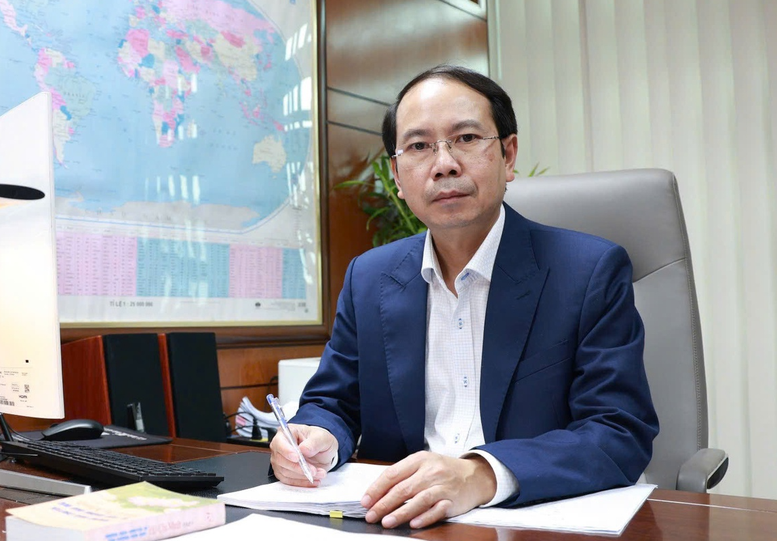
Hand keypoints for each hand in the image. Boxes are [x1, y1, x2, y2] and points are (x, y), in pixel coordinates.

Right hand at [269, 423, 337, 486]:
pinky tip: (313, 480)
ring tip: (319, 474)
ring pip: (285, 472)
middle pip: (281, 460)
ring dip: (303, 476)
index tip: (297, 458)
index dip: (287, 451)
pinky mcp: (283, 472)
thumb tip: (303, 449)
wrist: (323, 452)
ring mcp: (279, 460)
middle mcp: (280, 447)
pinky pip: (289, 481)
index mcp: (286, 433)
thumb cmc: (319, 440)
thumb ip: (314, 442)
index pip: (280, 442)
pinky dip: (302, 482)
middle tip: (314, 470)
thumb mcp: (322, 437)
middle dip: (299, 468)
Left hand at [361, 451, 496, 528]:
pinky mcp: (452, 501)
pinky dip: (424, 517)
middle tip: (371, 515)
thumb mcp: (423, 464)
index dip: (377, 489)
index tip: (366, 501)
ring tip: (386, 522)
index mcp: (420, 459)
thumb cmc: (443, 470)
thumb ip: (403, 475)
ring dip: (400, 513)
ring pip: (418, 500)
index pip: (393, 474)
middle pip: (403, 488)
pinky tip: (413, 523)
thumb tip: (378, 493)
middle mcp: (431, 471)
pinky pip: (436, 510)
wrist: (474, 475)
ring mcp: (442, 486)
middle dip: (384, 504)